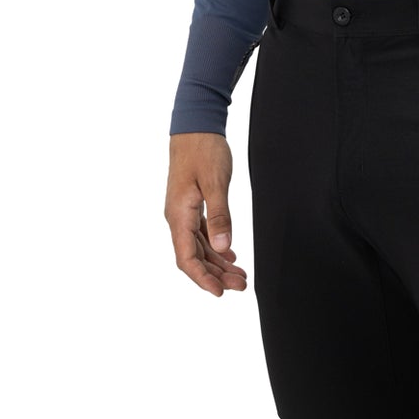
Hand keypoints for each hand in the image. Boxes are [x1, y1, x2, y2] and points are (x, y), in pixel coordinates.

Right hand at [165, 131, 248, 295]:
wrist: (195, 125)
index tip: (220, 293)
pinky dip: (214, 246)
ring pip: (198, 246)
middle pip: (194, 257)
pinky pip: (200, 233)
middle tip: (241, 285)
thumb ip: (220, 215)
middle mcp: (177, 217)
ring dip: (217, 263)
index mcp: (179, 215)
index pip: (187, 258)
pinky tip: (229, 253)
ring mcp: (182, 211)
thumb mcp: (216, 182)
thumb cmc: (204, 150)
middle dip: (216, 275)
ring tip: (239, 275)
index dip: (202, 279)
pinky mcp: (190, 204)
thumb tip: (221, 248)